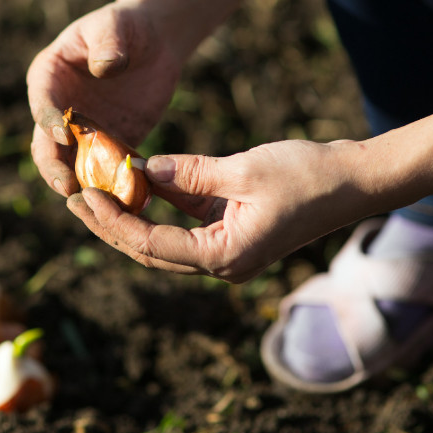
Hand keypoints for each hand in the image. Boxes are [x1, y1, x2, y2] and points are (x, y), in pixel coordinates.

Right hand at [27, 2, 185, 197]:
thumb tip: (106, 66)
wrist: (154, 44)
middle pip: (46, 145)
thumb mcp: (117, 25)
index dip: (48, 120)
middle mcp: (58, 109)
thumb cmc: (128, 26)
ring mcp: (81, 132)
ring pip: (71, 165)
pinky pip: (104, 171)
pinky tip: (125, 199)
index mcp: (49, 77)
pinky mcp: (107, 147)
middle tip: (69, 186)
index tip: (62, 135)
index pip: (42, 102)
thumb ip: (109, 43)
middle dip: (55, 166)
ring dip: (80, 184)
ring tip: (94, 202)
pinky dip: (111, 186)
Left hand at [67, 140, 371, 282]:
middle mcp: (222, 263)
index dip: (113, 221)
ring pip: (165, 237)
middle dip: (111, 224)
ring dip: (133, 214)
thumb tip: (143, 171)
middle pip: (151, 249)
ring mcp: (228, 249)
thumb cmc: (309, 176)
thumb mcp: (244, 169)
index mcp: (224, 258)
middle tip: (74, 196)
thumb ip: (189, 173)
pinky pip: (187, 221)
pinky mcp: (234, 231)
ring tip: (95, 188)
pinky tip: (137, 180)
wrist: (358, 182)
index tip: (83, 195)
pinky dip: (162, 204)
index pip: (151, 245)